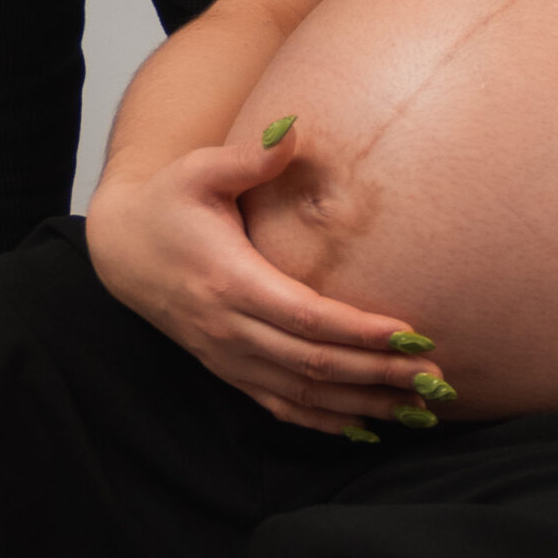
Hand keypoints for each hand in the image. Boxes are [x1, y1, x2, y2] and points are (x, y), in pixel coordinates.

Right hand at [83, 121, 452, 437]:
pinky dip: (324, 421)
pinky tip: (366, 427)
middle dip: (378, 375)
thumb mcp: (199, 170)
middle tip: (436, 380)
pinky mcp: (227, 369)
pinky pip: (279, 407)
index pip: (306, 318)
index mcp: (229, 282)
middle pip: (313, 364)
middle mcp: (229, 330)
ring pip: (302, 394)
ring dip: (362, 405)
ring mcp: (227, 357)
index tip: (411, 335)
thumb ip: (248, 158)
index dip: (359, 331)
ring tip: (420, 411)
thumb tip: (291, 130)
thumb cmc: (169, 203)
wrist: (121, 250)